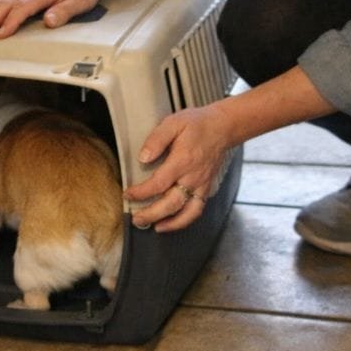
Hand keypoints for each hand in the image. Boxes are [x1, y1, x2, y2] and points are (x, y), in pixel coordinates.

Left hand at [124, 104, 232, 232]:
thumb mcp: (173, 123)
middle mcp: (193, 177)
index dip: (141, 192)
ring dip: (170, 223)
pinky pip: (197, 210)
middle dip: (151, 214)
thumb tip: (143, 158)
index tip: (128, 194)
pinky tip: (172, 222)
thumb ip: (156, 139)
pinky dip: (185, 220)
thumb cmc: (196, 124)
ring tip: (155, 227)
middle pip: (171, 203)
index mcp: (183, 161)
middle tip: (136, 219)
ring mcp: (202, 185)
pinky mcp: (207, 189)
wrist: (223, 127)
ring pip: (187, 212)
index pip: (158, 183)